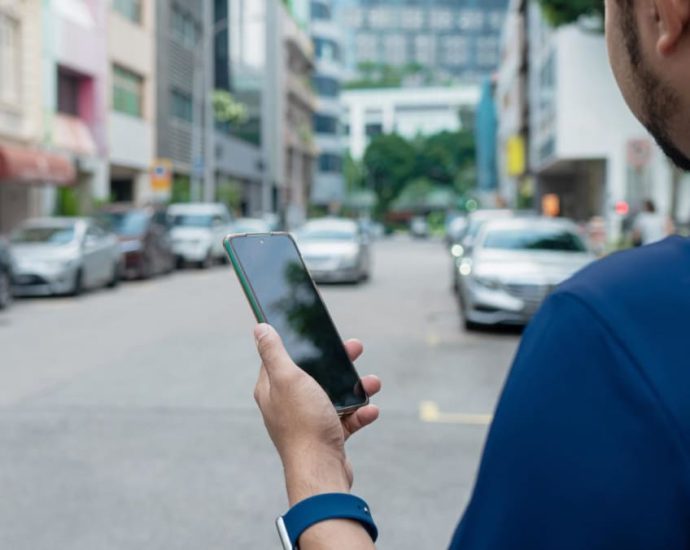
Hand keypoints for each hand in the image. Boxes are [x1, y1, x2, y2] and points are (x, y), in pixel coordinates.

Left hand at [253, 324, 380, 501]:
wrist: (320, 470)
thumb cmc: (303, 423)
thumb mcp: (288, 378)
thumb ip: (274, 352)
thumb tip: (260, 328)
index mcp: (273, 389)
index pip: (281, 358)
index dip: (300, 344)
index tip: (317, 332)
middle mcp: (288, 404)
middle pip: (313, 374)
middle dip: (337, 362)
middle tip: (355, 347)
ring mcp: (308, 421)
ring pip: (334, 395)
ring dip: (355, 387)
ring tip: (372, 382)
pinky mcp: (327, 435)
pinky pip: (346, 418)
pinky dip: (360, 413)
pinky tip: (370, 410)